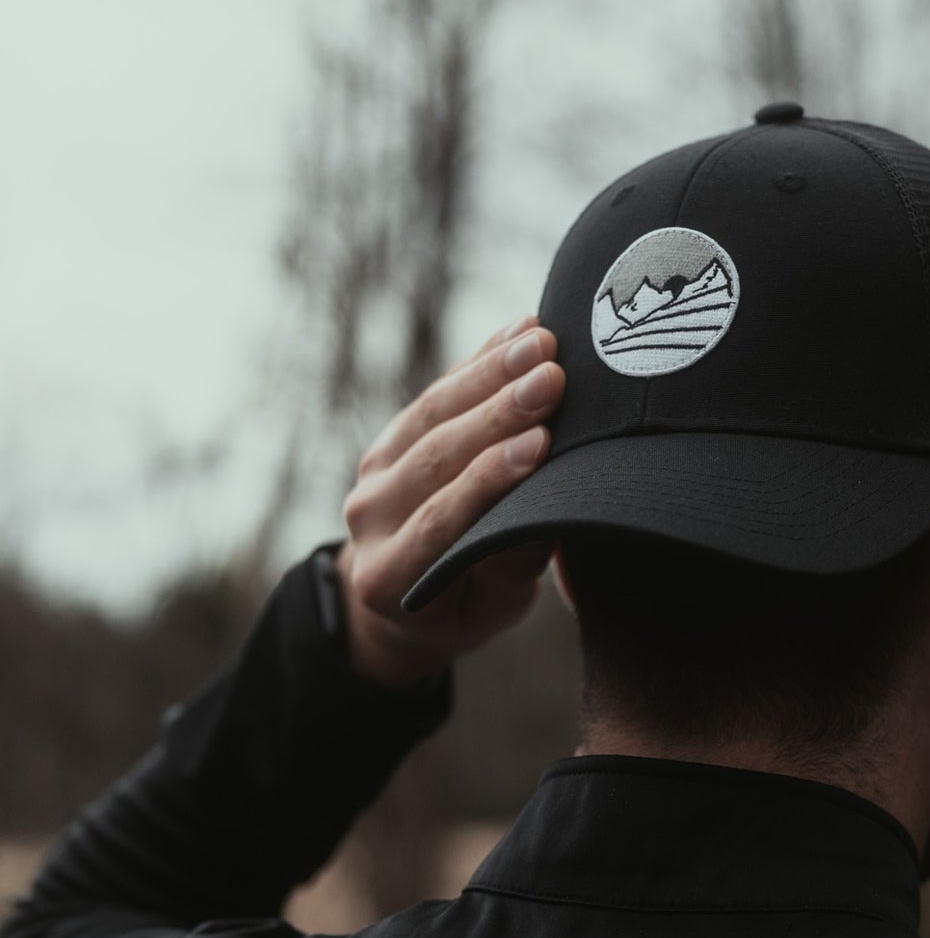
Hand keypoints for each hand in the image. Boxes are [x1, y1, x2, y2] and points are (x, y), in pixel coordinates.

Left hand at [336, 317, 564, 687]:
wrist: (411, 602)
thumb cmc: (470, 605)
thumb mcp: (497, 604)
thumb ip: (513, 560)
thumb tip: (551, 508)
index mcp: (390, 577)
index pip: (441, 519)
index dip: (490, 479)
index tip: (541, 442)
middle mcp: (369, 521)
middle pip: (434, 455)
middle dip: (497, 411)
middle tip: (551, 377)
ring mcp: (371, 475)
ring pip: (431, 413)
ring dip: (490, 372)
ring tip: (542, 342)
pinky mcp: (388, 440)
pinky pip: (434, 393)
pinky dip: (478, 362)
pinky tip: (520, 332)